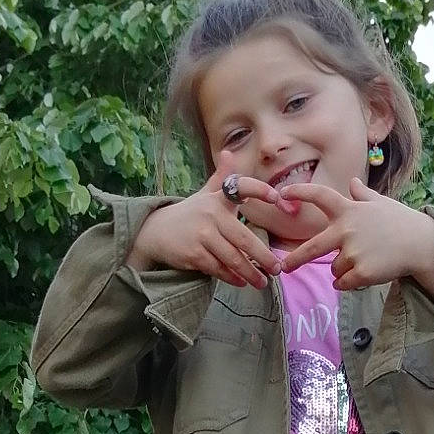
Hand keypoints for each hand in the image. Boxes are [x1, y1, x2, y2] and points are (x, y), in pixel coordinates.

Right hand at [127, 156, 297, 289]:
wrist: (156, 231)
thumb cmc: (189, 213)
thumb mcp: (204, 193)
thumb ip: (221, 177)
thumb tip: (229, 151)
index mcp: (217, 199)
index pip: (240, 188)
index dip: (258, 190)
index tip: (276, 197)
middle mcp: (211, 215)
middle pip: (244, 238)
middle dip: (263, 256)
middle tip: (277, 268)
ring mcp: (202, 236)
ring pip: (233, 258)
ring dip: (250, 273)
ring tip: (262, 282)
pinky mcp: (194, 255)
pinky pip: (219, 269)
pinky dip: (232, 277)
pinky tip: (241, 282)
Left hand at [275, 177, 433, 296]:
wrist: (422, 244)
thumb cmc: (401, 222)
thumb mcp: (381, 203)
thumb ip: (362, 195)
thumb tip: (352, 182)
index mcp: (349, 210)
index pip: (320, 196)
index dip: (300, 192)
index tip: (282, 193)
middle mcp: (347, 230)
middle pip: (312, 247)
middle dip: (295, 259)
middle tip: (284, 267)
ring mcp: (353, 252)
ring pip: (334, 268)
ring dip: (343, 269)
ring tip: (366, 261)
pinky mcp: (361, 273)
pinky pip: (342, 283)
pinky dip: (348, 283)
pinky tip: (364, 274)